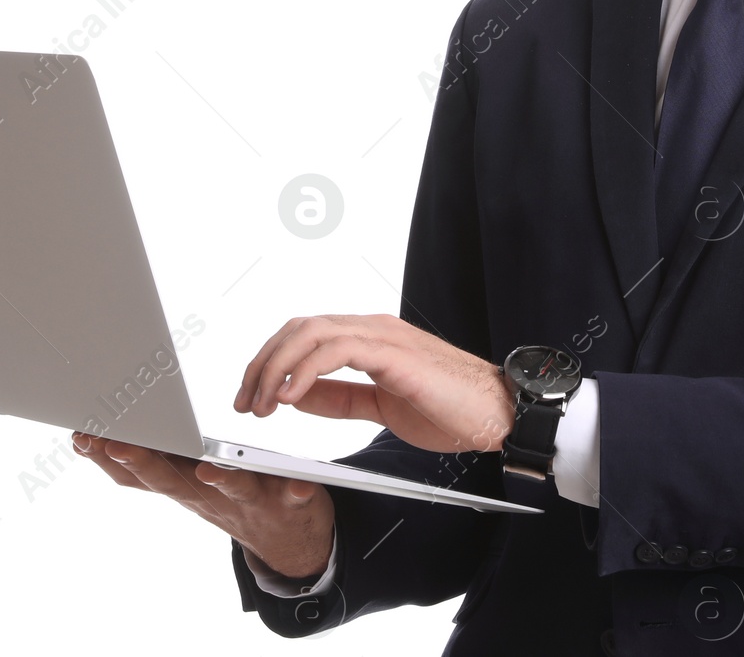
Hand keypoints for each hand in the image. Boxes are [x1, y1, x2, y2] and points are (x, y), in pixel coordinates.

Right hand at [71, 432, 334, 578]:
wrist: (287, 542)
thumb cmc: (230, 496)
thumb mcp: (185, 481)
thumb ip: (153, 461)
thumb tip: (100, 436)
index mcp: (185, 482)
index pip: (139, 473)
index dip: (107, 457)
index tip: (81, 435)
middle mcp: (210, 496)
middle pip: (173, 481)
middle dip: (144, 462)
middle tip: (117, 443)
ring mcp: (250, 501)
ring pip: (232, 490)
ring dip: (218, 481)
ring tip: (207, 468)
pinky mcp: (290, 502)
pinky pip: (294, 496)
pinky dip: (296, 490)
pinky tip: (300, 483)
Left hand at [235, 313, 517, 453]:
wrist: (499, 414)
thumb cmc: (451, 410)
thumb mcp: (380, 407)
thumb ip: (340, 398)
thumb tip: (296, 396)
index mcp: (370, 338)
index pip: (305, 335)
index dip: (270, 362)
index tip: (250, 396)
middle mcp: (373, 328)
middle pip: (299, 328)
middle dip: (262, 363)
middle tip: (244, 402)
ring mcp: (384, 336)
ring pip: (311, 333)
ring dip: (276, 368)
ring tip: (261, 403)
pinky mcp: (394, 354)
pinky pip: (336, 351)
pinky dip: (305, 370)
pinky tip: (290, 397)